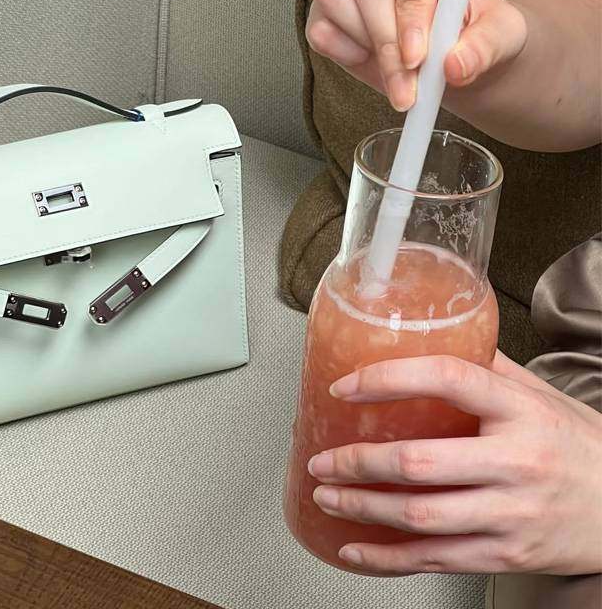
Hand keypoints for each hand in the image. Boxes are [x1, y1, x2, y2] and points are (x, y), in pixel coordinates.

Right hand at [305, 0, 526, 110]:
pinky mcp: (325, 6)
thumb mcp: (500, 39)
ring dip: (367, 49)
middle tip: (408, 90)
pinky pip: (320, 29)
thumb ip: (484, 49)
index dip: (411, 6)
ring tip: (399, 77)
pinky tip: (373, 61)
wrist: (453, 51)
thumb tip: (454, 67)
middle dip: (387, 44)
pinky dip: (344, 54)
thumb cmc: (477, 32)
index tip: (419, 58)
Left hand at [306, 351, 601, 575]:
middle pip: (420, 462)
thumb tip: (428, 337)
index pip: (446, 379)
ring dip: (362, 507)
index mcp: (520, 410)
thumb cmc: (577, 445)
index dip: (387, 379)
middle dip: (358, 461)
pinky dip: (387, 558)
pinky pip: (436, 559)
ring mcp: (511, 513)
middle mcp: (515, 462)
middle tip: (321, 459)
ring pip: (420, 515)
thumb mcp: (539, 395)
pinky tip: (355, 549)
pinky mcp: (506, 554)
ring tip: (327, 494)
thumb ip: (486, 368)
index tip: (345, 386)